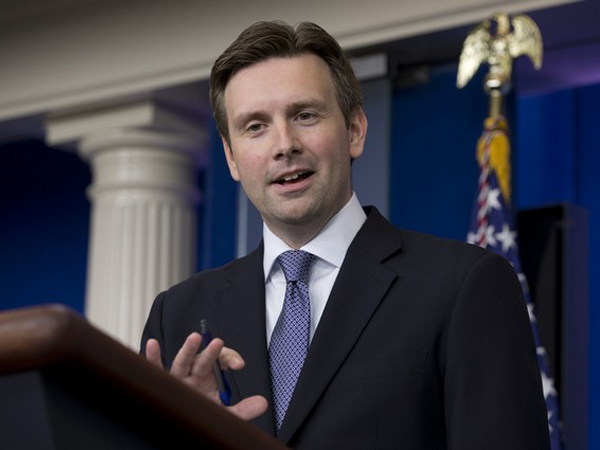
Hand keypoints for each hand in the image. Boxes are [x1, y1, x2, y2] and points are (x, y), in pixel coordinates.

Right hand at [145, 333, 267, 420]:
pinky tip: (152, 344)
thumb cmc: (199, 411)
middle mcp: (192, 373)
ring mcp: (177, 377)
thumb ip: (243, 409)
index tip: (239, 364)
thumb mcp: (223, 412)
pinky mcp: (162, 382)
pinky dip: (152, 357)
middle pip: (202, 360)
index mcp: (208, 375)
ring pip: (182, 361)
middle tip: (218, 343)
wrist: (182, 422)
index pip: (220, 360)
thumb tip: (263, 403)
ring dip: (188, 350)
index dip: (230, 358)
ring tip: (194, 338)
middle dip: (210, 352)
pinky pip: (155, 368)